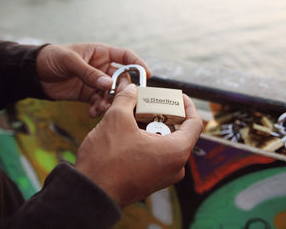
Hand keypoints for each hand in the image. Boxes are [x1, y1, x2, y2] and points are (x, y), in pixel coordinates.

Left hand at [36, 43, 150, 116]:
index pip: (126, 57)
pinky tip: (91, 112)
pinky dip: (98, 109)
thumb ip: (89, 73)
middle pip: (121, 79)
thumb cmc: (51, 58)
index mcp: (101, 53)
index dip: (138, 64)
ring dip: (109, 103)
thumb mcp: (70, 61)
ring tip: (99, 109)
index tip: (147, 75)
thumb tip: (109, 84)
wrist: (33, 73)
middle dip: (121, 91)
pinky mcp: (88, 94)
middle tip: (116, 101)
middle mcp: (102, 68)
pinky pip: (99, 102)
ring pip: (111, 94)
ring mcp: (95, 82)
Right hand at [74, 84, 202, 206]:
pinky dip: (145, 140)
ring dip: (150, 126)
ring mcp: (163, 176)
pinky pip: (155, 155)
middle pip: (177, 131)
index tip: (176, 96)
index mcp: (176, 151)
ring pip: (164, 143)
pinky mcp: (151, 180)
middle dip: (161, 113)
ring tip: (132, 115)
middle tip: (146, 102)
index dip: (187, 104)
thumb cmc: (106, 162)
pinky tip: (127, 132)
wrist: (90, 195)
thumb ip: (127, 99)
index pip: (195, 122)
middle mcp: (175, 166)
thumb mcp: (116, 120)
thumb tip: (131, 89)